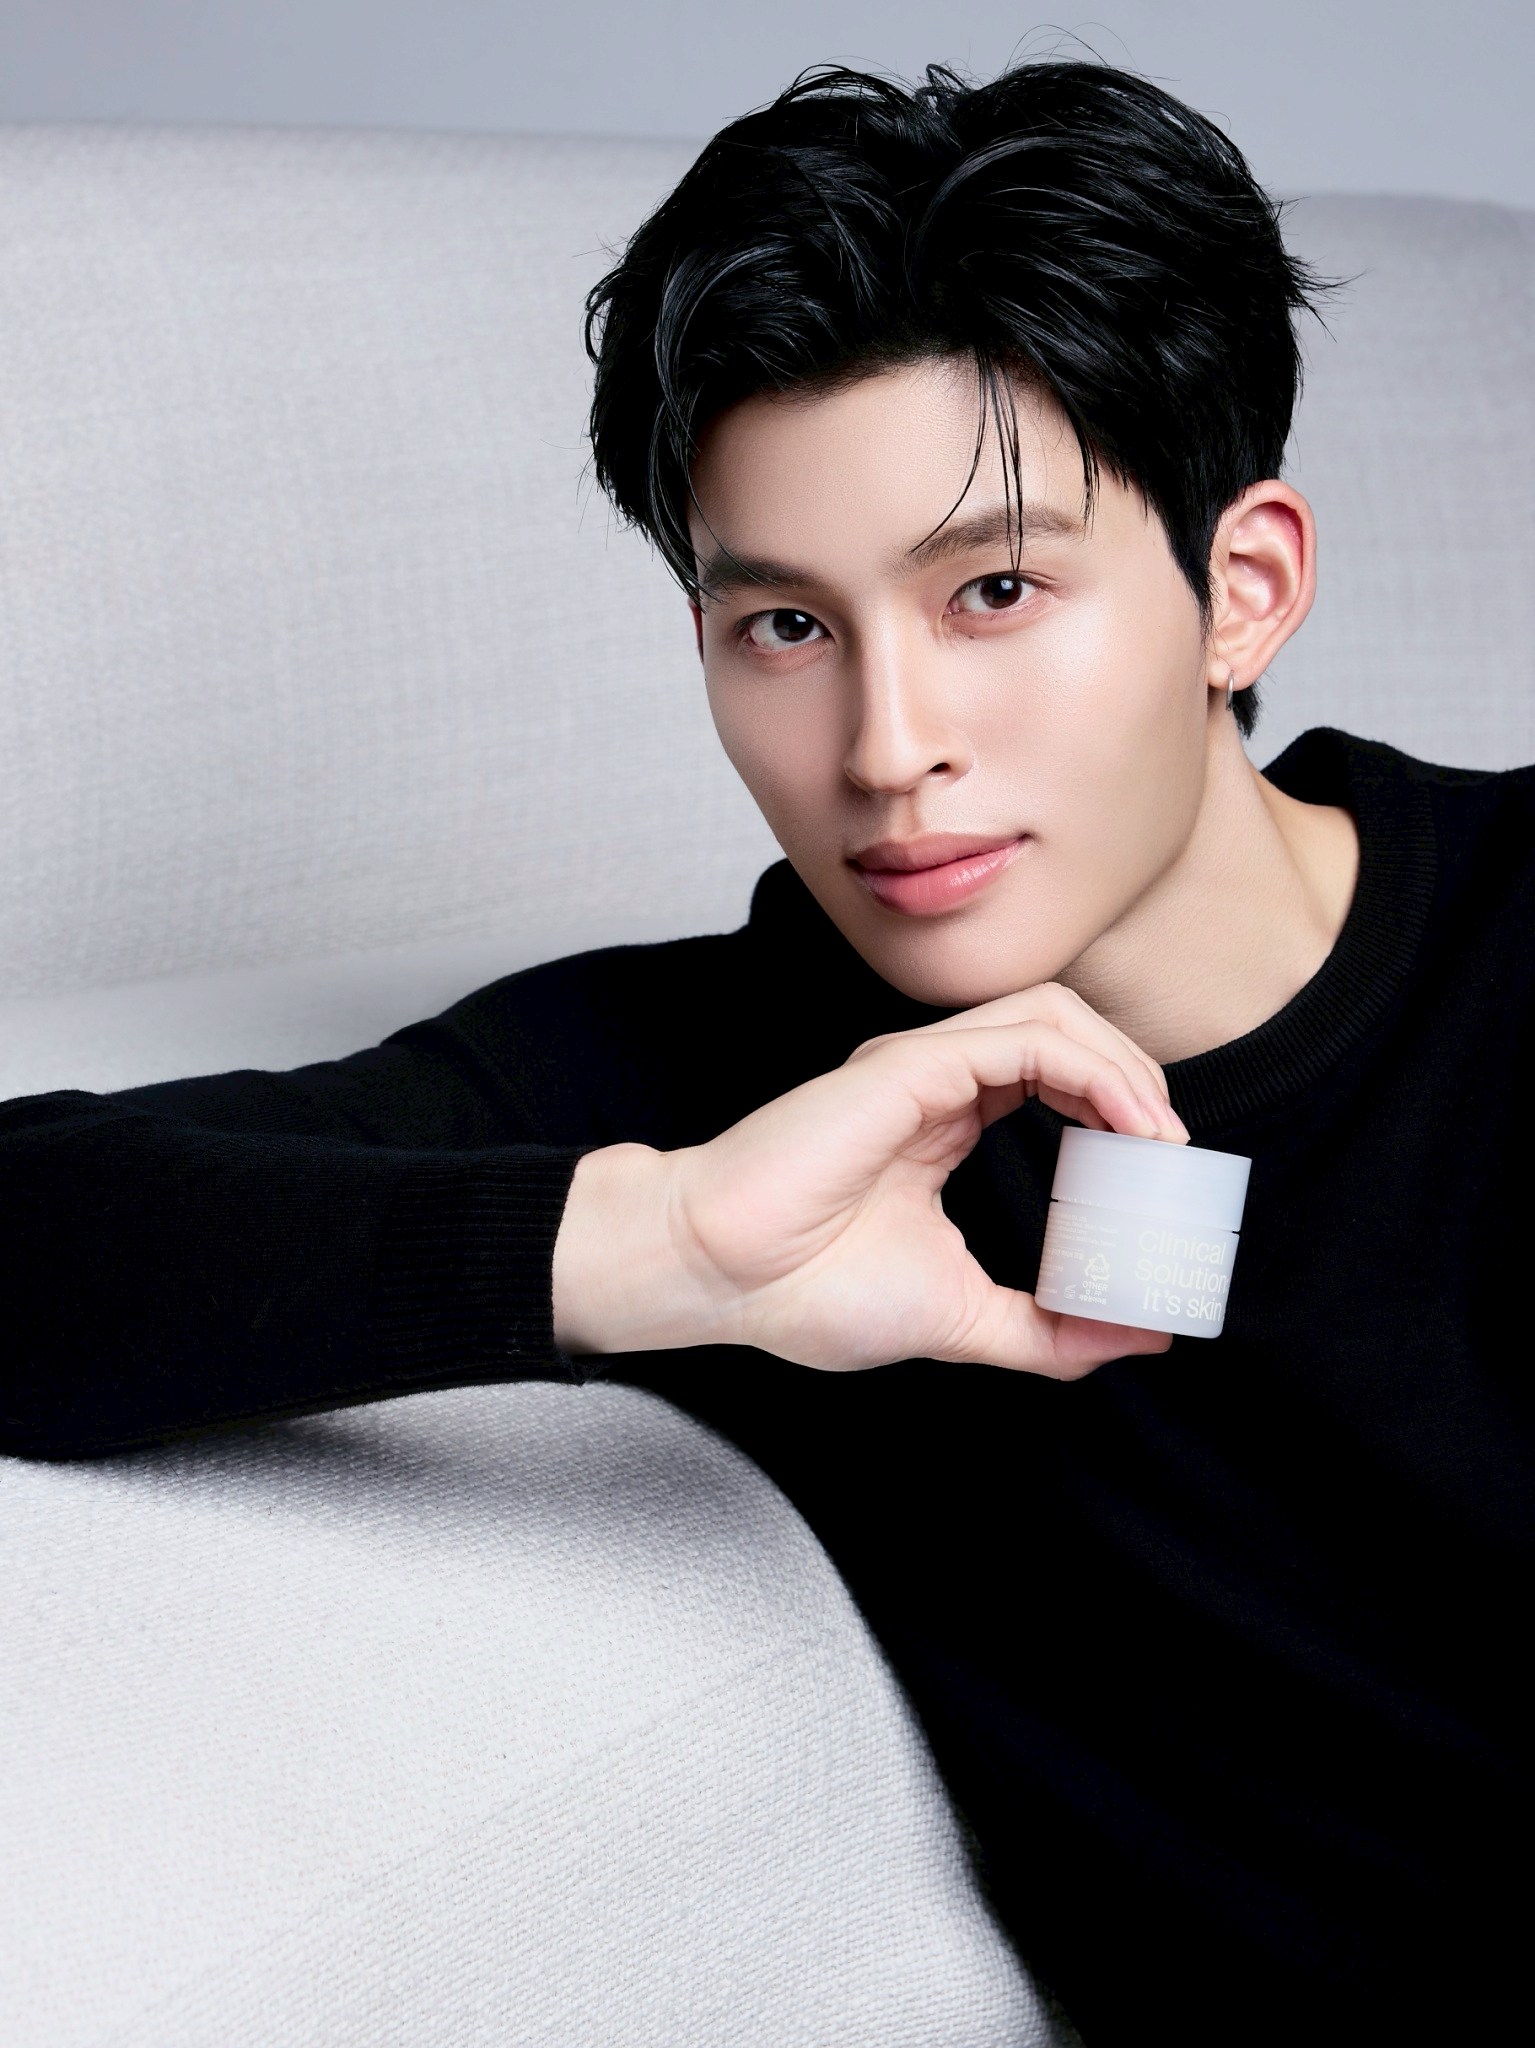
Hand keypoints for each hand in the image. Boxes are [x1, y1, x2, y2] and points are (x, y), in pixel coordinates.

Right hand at [552, 983, 1187, 1378]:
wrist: (720, 1277)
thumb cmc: (804, 1289)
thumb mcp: (959, 1317)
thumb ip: (1048, 1326)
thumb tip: (1139, 1334)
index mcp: (941, 1119)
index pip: (1053, 1077)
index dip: (1119, 1108)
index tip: (1161, 1175)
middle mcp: (935, 1079)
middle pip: (1065, 1032)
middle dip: (1135, 1078)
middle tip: (1173, 1152)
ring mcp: (921, 1066)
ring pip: (1052, 1013)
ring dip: (1122, 1064)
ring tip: (1159, 1134)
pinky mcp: (910, 1065)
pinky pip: (1027, 1037)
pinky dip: (1093, 1071)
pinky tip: (1130, 1126)